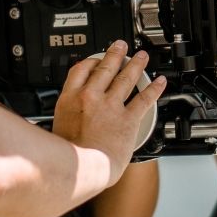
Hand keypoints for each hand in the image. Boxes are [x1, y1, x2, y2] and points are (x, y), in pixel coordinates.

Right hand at [53, 41, 165, 178]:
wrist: (82, 169)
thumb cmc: (68, 155)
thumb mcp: (56, 126)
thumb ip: (65, 113)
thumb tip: (65, 113)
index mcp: (70, 98)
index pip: (81, 69)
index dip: (90, 61)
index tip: (96, 59)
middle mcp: (91, 97)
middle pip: (105, 68)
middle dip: (115, 54)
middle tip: (121, 46)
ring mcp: (110, 106)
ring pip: (126, 78)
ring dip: (136, 64)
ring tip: (142, 57)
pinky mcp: (128, 119)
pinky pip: (143, 99)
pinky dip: (153, 89)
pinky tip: (159, 82)